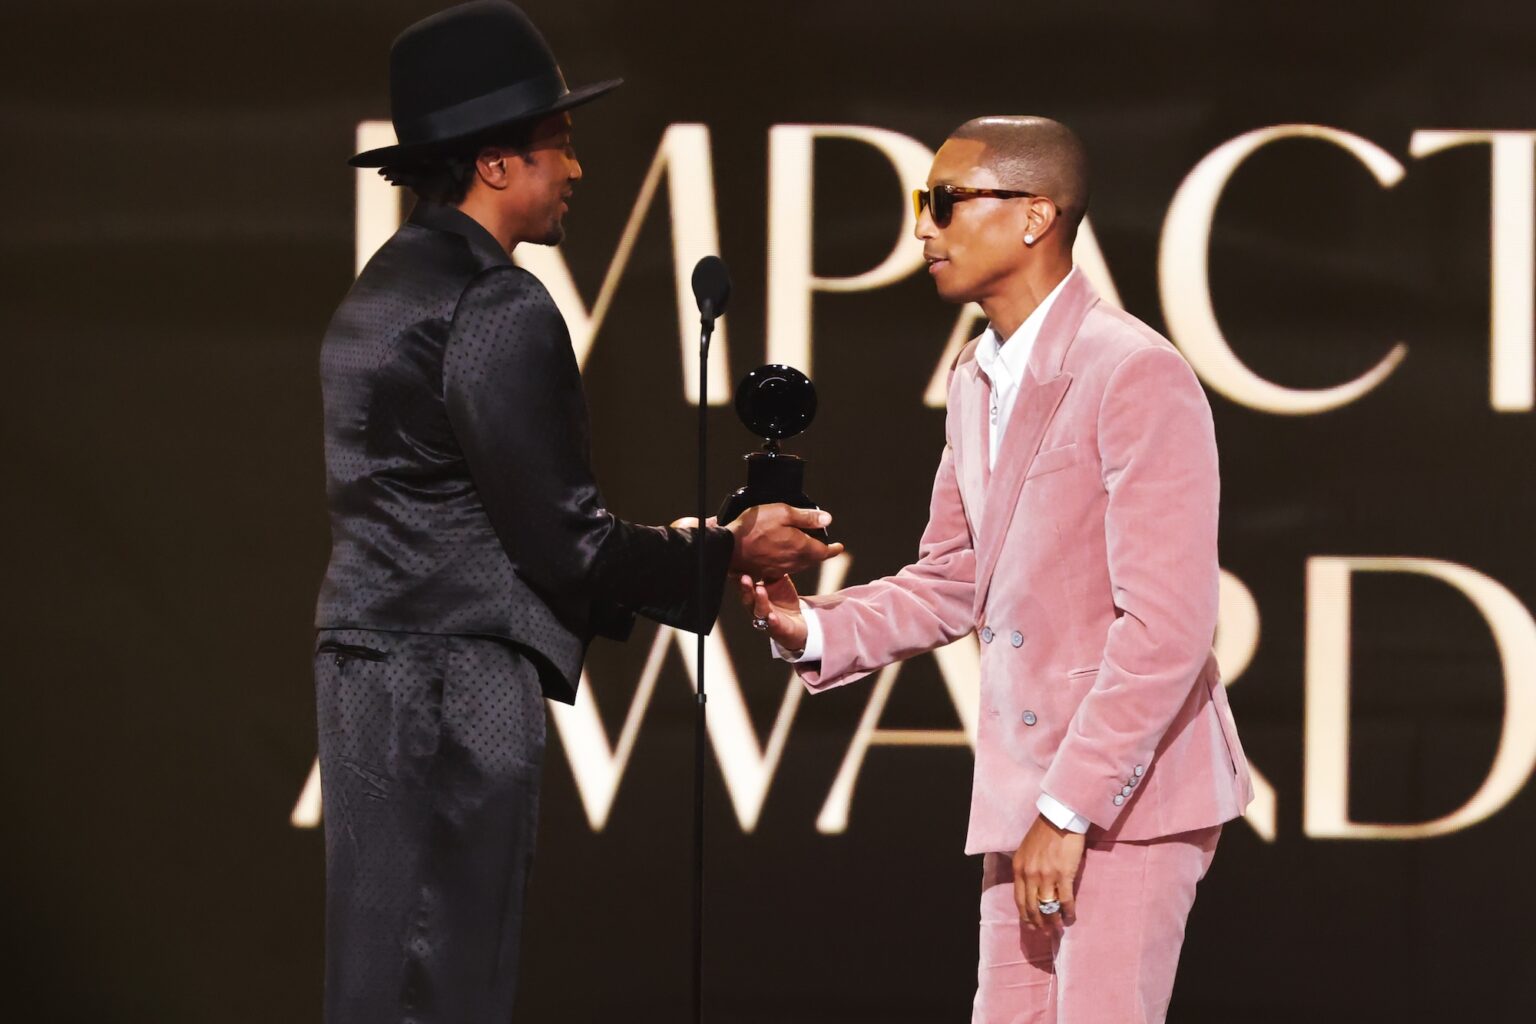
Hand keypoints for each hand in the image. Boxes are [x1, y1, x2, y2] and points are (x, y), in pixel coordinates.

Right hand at [725, 503, 843, 579]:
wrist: (728, 547)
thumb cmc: (753, 528)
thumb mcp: (782, 512)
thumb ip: (806, 517)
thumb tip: (827, 519)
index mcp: (801, 548)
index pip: (824, 551)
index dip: (833, 549)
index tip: (839, 548)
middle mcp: (793, 562)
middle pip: (813, 559)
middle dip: (820, 552)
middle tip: (823, 544)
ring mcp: (780, 568)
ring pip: (800, 564)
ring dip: (806, 556)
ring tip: (805, 547)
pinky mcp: (768, 571)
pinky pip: (786, 567)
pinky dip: (791, 560)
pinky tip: (785, 552)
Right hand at [737, 573, 805, 651]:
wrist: (796, 621)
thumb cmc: (782, 599)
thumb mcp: (777, 581)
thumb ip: (770, 570)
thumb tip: (767, 550)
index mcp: (753, 594)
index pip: (744, 584)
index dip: (739, 577)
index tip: (736, 567)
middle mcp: (755, 606)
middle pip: (747, 597)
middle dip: (745, 588)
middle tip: (744, 577)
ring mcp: (764, 618)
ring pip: (759, 610)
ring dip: (759, 601)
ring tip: (760, 590)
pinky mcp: (776, 628)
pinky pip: (773, 625)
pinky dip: (772, 621)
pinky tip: (772, 617)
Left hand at [1012, 814, 1085, 930]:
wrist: (1060, 818)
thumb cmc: (1044, 833)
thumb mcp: (1026, 851)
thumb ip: (1026, 869)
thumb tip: (1032, 888)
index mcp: (1019, 869)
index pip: (1019, 899)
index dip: (1025, 916)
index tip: (1030, 926)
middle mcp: (1030, 875)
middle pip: (1032, 907)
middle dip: (1038, 923)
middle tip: (1045, 933)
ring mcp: (1046, 876)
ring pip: (1047, 907)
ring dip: (1053, 922)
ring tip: (1058, 930)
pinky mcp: (1063, 875)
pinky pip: (1065, 901)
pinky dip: (1068, 913)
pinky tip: (1071, 919)